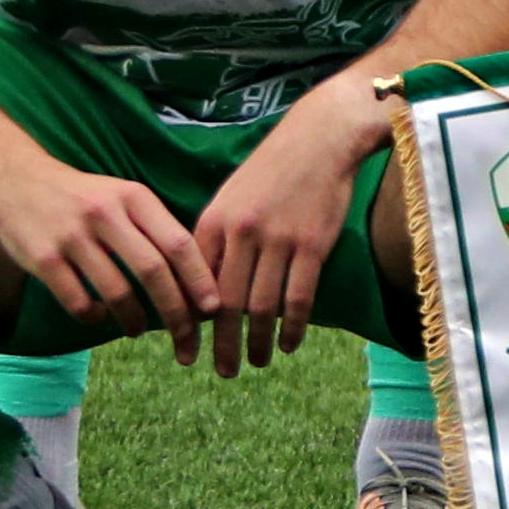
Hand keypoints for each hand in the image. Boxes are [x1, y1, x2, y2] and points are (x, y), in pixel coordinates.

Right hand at [0, 152, 211, 349]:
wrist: (16, 179)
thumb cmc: (84, 196)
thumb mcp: (124, 196)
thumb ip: (155, 228)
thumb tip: (195, 277)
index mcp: (135, 198)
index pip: (179, 243)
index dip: (200, 280)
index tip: (214, 309)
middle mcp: (107, 215)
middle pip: (153, 271)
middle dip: (175, 311)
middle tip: (186, 338)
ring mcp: (73, 237)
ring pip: (117, 291)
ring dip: (134, 320)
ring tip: (138, 329)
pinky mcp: (43, 258)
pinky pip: (77, 300)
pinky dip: (93, 316)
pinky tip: (98, 316)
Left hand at [182, 81, 377, 372]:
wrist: (320, 138)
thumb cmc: (272, 169)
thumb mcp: (230, 198)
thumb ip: (215, 241)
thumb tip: (201, 289)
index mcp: (213, 223)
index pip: (195, 286)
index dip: (191, 325)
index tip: (188, 351)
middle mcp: (241, 234)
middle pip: (227, 304)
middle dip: (223, 344)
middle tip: (222, 371)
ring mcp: (279, 240)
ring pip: (262, 307)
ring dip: (258, 342)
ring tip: (257, 362)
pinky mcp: (313, 244)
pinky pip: (298, 297)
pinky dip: (292, 327)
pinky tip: (289, 344)